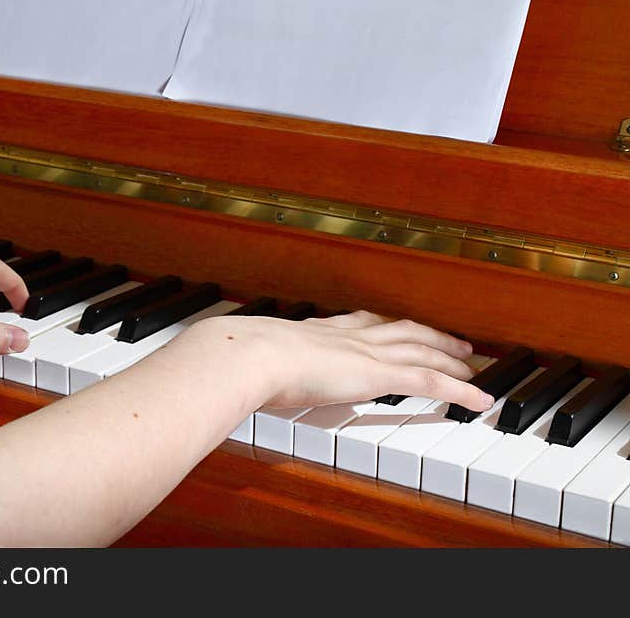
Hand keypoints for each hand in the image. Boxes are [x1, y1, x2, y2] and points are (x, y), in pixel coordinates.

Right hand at [180, 310, 491, 411]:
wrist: (251, 355)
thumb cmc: (244, 358)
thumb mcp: (255, 359)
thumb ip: (261, 365)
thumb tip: (245, 376)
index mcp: (322, 330)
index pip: (366, 324)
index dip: (388, 326)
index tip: (399, 327)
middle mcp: (351, 335)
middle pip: (404, 331)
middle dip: (431, 335)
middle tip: (454, 342)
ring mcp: (367, 353)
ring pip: (424, 352)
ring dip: (452, 358)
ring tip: (474, 365)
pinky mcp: (380, 375)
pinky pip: (431, 382)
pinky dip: (460, 391)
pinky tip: (479, 400)